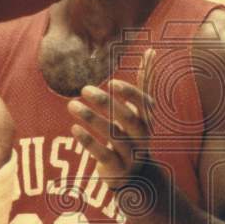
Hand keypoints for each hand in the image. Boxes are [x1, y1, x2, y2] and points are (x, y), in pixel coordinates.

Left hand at [66, 47, 155, 190]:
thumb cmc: (133, 132)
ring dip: (92, 119)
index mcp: (148, 118)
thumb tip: (152, 50)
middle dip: (106, 103)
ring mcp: (130, 153)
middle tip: (84, 89)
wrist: (134, 173)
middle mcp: (142, 136)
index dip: (130, 93)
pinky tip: (74, 128)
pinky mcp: (116, 168)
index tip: (112, 83)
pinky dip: (89, 141)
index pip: (144, 104)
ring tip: (72, 105)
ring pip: (113, 136)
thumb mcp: (141, 109)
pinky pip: (103, 155)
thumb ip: (145, 81)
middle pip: (127, 118)